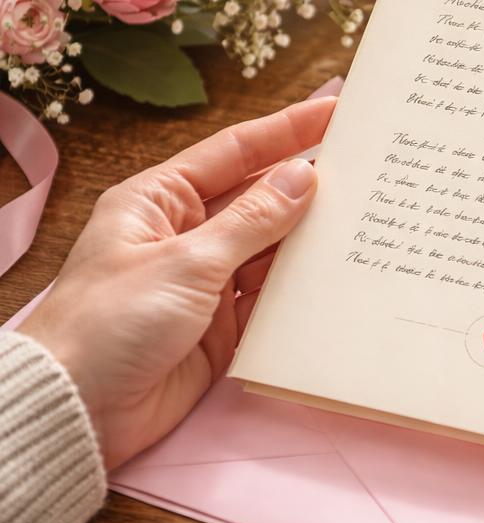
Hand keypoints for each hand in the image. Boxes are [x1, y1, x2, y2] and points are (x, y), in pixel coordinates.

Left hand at [20, 98, 334, 470]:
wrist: (79, 410)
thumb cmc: (114, 322)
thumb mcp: (187, 262)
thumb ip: (253, 220)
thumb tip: (304, 175)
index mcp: (161, 200)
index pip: (235, 152)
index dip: (287, 130)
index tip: (335, 112)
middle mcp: (186, 233)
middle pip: (258, 197)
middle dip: (307, 185)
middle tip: (366, 167)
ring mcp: (207, 280)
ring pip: (270, 247)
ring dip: (310, 236)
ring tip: (365, 216)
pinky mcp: (223, 324)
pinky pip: (271, 293)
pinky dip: (300, 285)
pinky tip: (337, 271)